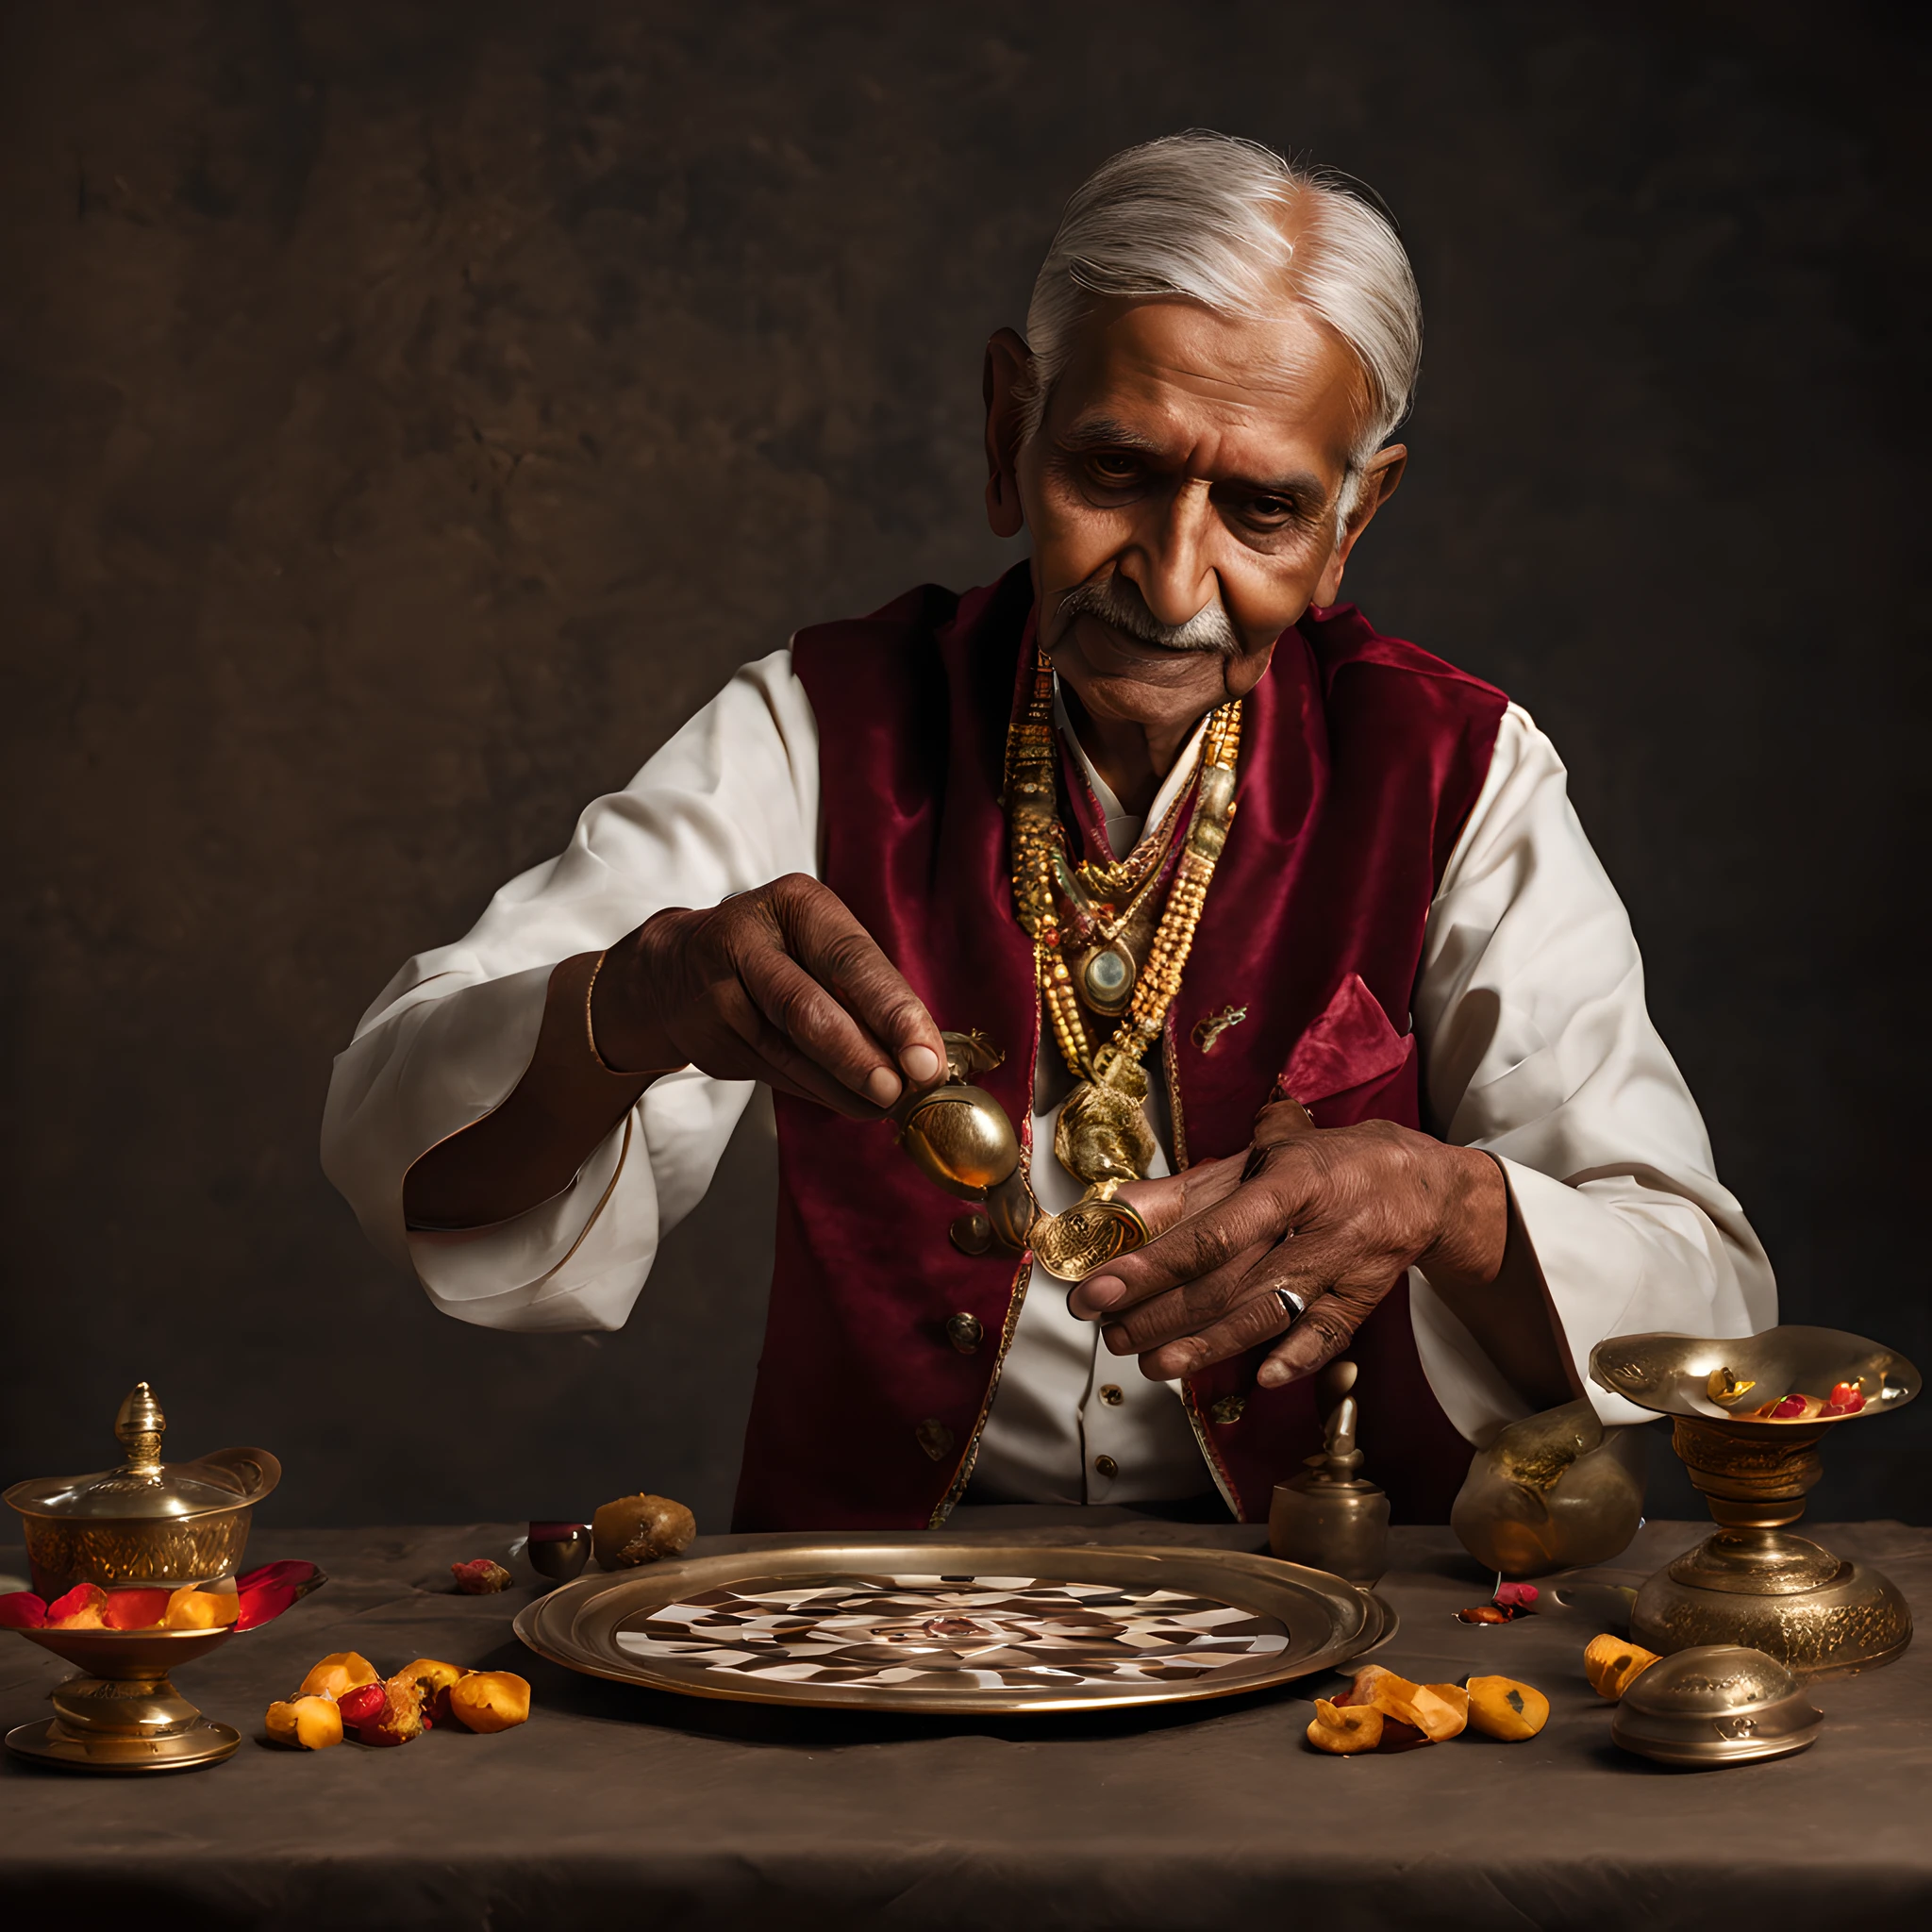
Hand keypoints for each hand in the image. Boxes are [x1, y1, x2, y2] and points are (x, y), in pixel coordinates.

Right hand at [590, 874, 946, 1116]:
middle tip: (900, 1092)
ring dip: (842, 1086)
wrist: (679, 968)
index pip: (851, 960)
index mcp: (797, 904)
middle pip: (807, 1008)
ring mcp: (718, 988)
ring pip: (788, 1051)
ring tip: (884, 1104)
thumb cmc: (781, 955)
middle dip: (861, 1056)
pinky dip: (816, 1092)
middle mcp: (751, 939)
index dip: (893, 1012)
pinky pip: (771, 1072)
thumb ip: (869, 994)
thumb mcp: (823, 947)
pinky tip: (847, 1100)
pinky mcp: (705, 1033)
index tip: (927, 1059)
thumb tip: (924, 1060)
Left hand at [1065, 1102, 1506, 1387]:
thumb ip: (1184, 1191)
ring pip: (1270, 1315)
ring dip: (1208, 1346)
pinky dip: (1296, 1359)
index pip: (1210, 1234)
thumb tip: (1115, 1209)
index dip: (1151, 1266)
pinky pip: (1329, 1336)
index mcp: (1287, 1180)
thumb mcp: (1254, 1158)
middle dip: (1163, 1315)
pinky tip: (1260, 1378)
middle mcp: (1318, 1226)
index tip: (1099, 1288)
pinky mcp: (1363, 1299)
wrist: (1417, 1180)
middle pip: (1231, 1282)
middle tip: (1112, 1334)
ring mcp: (1344, 1267)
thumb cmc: (1319, 1165)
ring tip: (1155, 1365)